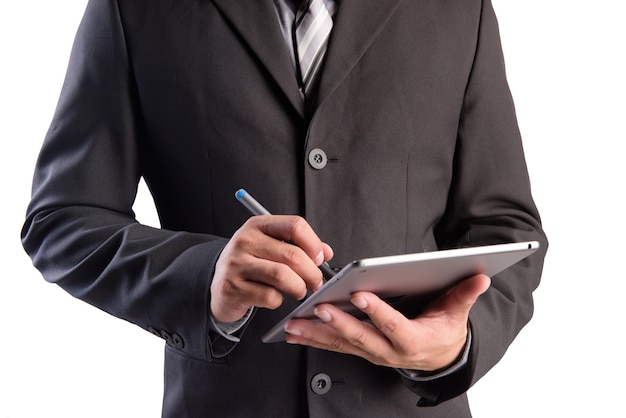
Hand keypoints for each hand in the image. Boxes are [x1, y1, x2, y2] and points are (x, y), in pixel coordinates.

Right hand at [210, 215, 333, 322]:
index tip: (319, 258)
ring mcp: (236, 264)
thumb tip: (325, 252)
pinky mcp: (233, 288)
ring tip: (300, 291)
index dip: (313, 244)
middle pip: (293, 254)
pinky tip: (276, 298)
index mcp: (258, 225)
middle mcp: (245, 241)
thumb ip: (298, 246)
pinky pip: (269, 296)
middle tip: (316, 282)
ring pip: (282, 276)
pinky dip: (279, 300)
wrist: (219, 285)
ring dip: (299, 287)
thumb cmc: (250, 264)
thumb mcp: (270, 246)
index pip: (295, 225)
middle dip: (312, 272)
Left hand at [284, 274, 489, 370]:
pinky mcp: (362, 350)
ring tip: (294, 324)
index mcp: (413, 340)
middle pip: (362, 338)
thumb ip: (465, 294)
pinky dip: (314, 338)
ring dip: (317, 334)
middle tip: (319, 308)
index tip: (361, 295)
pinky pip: (336, 346)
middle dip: (339, 324)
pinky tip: (295, 331)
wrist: (438, 359)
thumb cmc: (444, 333)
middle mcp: (389, 350)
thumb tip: (481, 276)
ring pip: (342, 344)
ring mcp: (373, 353)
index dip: (378, 312)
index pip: (394, 326)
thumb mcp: (457, 314)